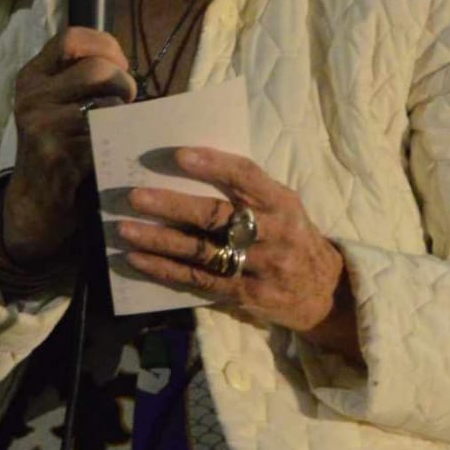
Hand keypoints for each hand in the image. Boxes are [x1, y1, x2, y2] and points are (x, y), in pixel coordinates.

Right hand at [2, 28, 135, 262]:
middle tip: (126, 100)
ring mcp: (41, 125)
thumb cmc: (57, 142)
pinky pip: (104, 135)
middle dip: (123, 82)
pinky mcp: (57, 154)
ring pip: (105, 102)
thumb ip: (78, 76)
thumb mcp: (56, 101)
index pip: (71, 38)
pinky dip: (119, 139)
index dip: (105, 45)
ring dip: (123, 112)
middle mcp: (32, 95)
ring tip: (121, 123)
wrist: (35, 198)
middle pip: (96, 69)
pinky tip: (115, 146)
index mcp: (32, 75)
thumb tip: (122, 61)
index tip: (120, 63)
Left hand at [116, 147, 360, 360]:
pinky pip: (199, 280)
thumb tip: (192, 166)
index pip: (247, 176)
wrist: (324, 291)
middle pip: (217, 216)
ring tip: (125, 230)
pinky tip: (139, 260)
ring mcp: (261, 267)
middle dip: (172, 205)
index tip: (178, 155)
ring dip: (159, 240)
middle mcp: (274, 233)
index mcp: (282, 202)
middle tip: (136, 196)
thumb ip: (249, 191)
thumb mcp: (284, 207)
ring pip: (202, 251)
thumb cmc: (293, 237)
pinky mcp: (246, 294)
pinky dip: (165, 269)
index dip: (213, 164)